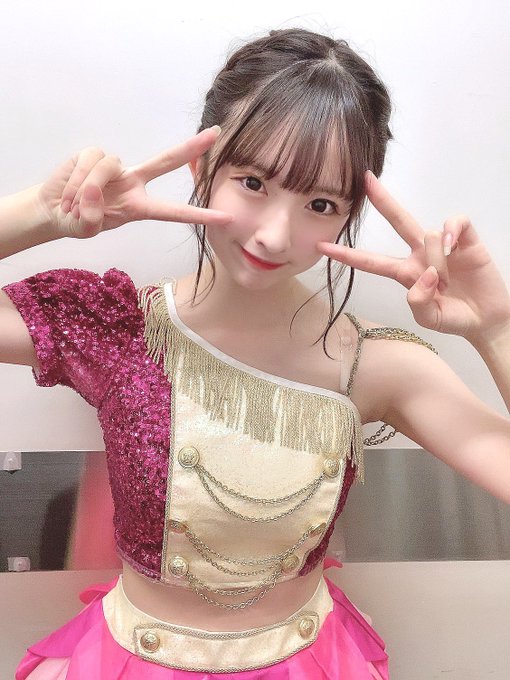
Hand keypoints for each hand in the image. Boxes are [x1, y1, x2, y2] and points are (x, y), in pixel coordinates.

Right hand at [35, 127, 231, 238]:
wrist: (53, 210)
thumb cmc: (76, 222)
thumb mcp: (85, 229)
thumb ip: (91, 219)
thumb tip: (94, 193)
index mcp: (139, 206)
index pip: (174, 211)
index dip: (199, 215)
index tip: (226, 217)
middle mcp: (132, 182)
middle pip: (166, 161)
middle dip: (191, 148)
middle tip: (217, 134)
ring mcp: (114, 166)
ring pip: (109, 167)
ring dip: (86, 190)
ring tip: (74, 206)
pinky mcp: (93, 153)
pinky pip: (89, 161)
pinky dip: (76, 180)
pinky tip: (69, 194)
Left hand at [317, 172, 509, 342]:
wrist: (487, 319)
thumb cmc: (454, 318)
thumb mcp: (430, 319)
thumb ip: (419, 303)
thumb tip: (424, 275)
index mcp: (404, 273)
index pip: (370, 261)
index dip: (347, 255)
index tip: (322, 247)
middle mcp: (419, 254)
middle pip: (397, 220)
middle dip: (382, 200)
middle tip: (365, 179)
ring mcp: (441, 244)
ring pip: (426, 234)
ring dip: (437, 262)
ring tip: (449, 285)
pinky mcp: (465, 239)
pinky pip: (453, 223)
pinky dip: (450, 233)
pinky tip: (453, 248)